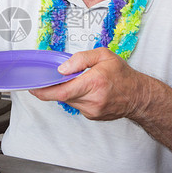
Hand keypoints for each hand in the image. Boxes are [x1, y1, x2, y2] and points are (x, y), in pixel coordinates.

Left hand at [30, 48, 149, 120]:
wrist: (139, 96)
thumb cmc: (123, 75)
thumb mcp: (104, 56)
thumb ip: (81, 58)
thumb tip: (62, 68)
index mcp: (95, 82)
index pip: (62, 91)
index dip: (44, 91)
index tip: (32, 87)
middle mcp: (93, 99)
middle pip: (62, 96)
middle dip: (54, 87)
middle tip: (49, 79)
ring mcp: (92, 111)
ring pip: (69, 100)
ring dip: (67, 91)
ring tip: (79, 81)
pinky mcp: (92, 116)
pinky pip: (76, 105)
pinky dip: (76, 96)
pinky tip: (86, 90)